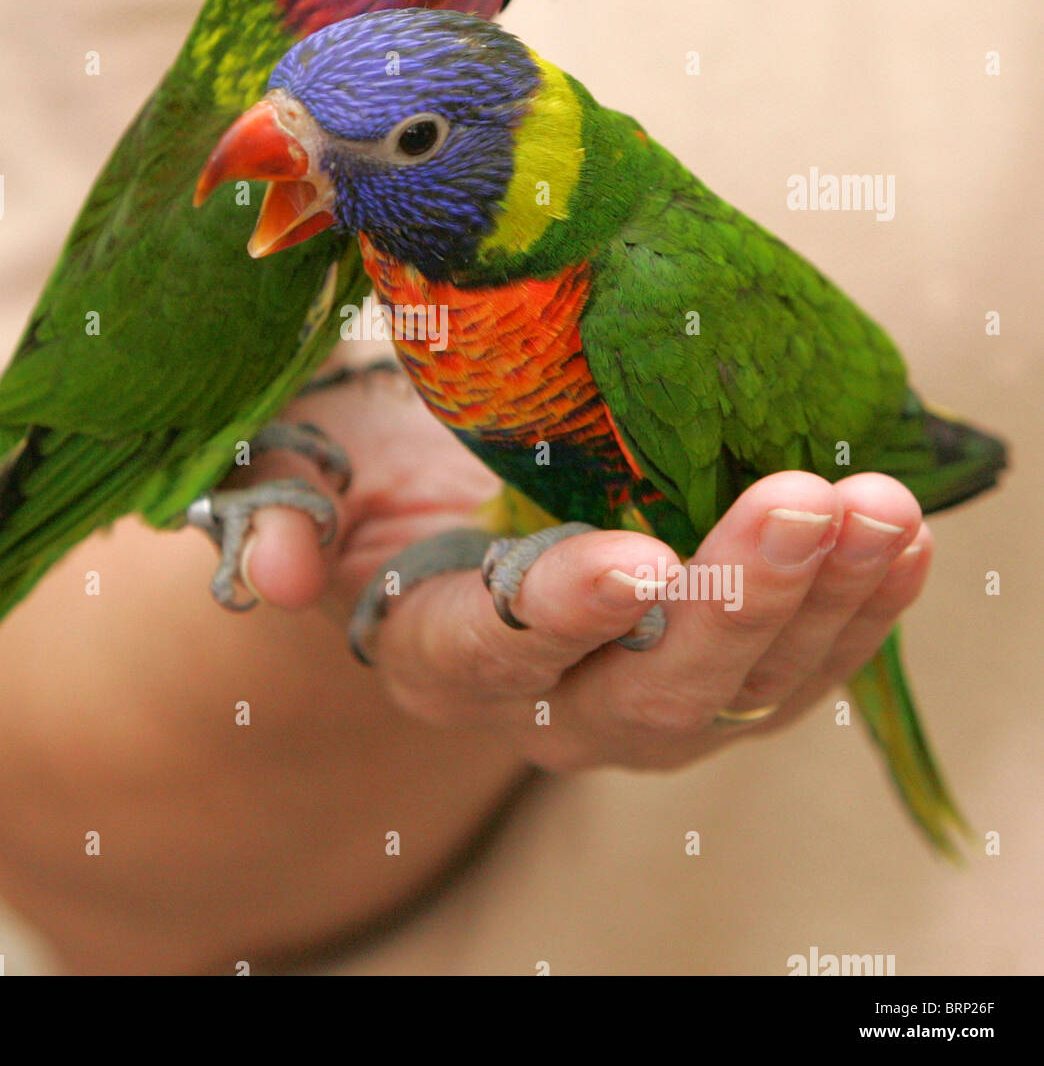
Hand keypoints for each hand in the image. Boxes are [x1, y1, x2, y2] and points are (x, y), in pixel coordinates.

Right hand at [0, 351, 930, 971]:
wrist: (445, 519)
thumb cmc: (375, 481)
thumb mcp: (302, 475)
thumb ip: (280, 513)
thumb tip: (280, 574)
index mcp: (438, 652)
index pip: (496, 649)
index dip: (560, 611)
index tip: (632, 561)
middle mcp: (544, 704)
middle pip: (646, 691)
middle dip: (730, 607)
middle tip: (798, 504)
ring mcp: (638, 699)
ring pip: (740, 694)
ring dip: (820, 608)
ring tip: (876, 509)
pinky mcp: (712, 676)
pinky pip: (793, 670)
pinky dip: (856, 611)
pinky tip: (897, 537)